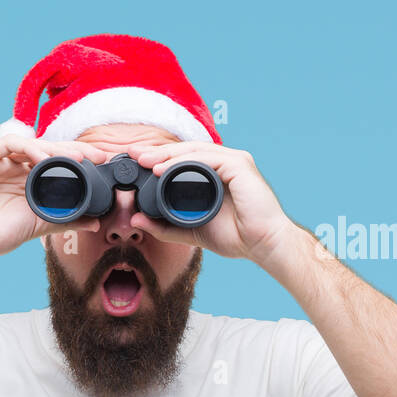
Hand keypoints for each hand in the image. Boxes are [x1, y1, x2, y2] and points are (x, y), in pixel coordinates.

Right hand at [0, 135, 111, 266]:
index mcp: (30, 181)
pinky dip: (28, 147)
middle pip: (50, 150)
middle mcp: (17, 168)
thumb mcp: (39, 225)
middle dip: (75, 150)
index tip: (102, 163)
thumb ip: (66, 221)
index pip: (59, 164)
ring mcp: (2, 162)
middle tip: (96, 154)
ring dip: (55, 148)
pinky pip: (9, 144)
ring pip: (33, 144)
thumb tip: (95, 222)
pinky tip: (42, 158)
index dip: (81, 160)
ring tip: (75, 157)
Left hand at [125, 141, 299, 265]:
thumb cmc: (235, 237)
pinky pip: (207, 159)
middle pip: (186, 151)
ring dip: (167, 154)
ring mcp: (234, 161)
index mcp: (216, 173)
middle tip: (134, 154)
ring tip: (145, 161)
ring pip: (194, 151)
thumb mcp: (190, 231)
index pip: (184, 159)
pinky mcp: (240, 165)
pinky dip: (183, 163)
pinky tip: (164, 169)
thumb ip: (164, 226)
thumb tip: (136, 220)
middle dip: (159, 151)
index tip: (136, 162)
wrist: (262, 245)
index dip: (159, 158)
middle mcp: (226, 162)